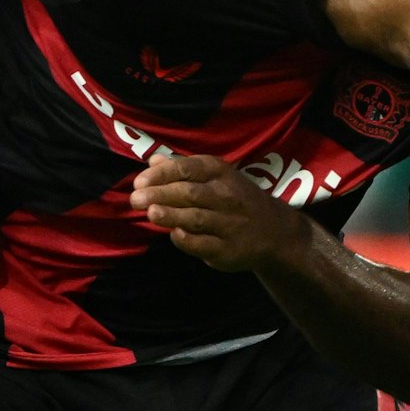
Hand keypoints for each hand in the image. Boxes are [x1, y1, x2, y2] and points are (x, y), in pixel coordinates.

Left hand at [131, 153, 309, 273]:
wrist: (274, 231)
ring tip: (151, 213)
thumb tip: (152, 161)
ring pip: (196, 218)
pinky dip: (187, 239)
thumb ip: (182, 169)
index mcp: (220, 172)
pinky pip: (203, 244)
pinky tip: (173, 233)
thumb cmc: (234, 197)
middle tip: (135, 199)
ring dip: (171, 215)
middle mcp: (226, 196)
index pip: (187, 169)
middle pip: (189, 193)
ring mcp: (229, 224)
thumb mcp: (215, 176)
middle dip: (160, 195)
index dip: (162, 175)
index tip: (139, 181)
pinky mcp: (229, 250)